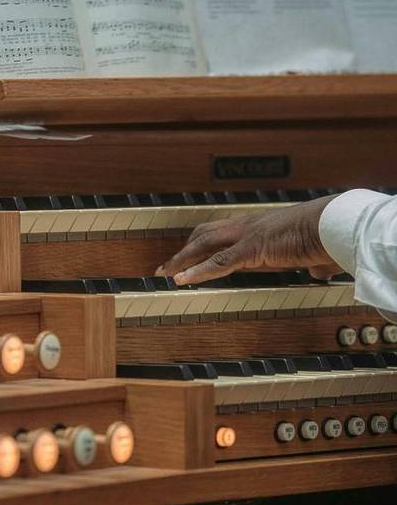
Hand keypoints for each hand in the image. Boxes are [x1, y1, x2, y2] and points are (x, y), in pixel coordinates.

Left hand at [155, 195, 340, 284]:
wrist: (338, 223)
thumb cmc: (332, 235)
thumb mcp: (318, 250)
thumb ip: (313, 262)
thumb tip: (320, 272)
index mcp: (262, 226)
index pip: (223, 232)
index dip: (202, 243)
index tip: (189, 255)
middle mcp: (250, 226)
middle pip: (205, 235)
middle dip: (184, 251)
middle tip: (165, 267)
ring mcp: (249, 235)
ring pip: (204, 246)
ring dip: (182, 260)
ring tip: (165, 274)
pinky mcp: (253, 248)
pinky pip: (218, 262)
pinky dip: (197, 272)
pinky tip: (182, 280)